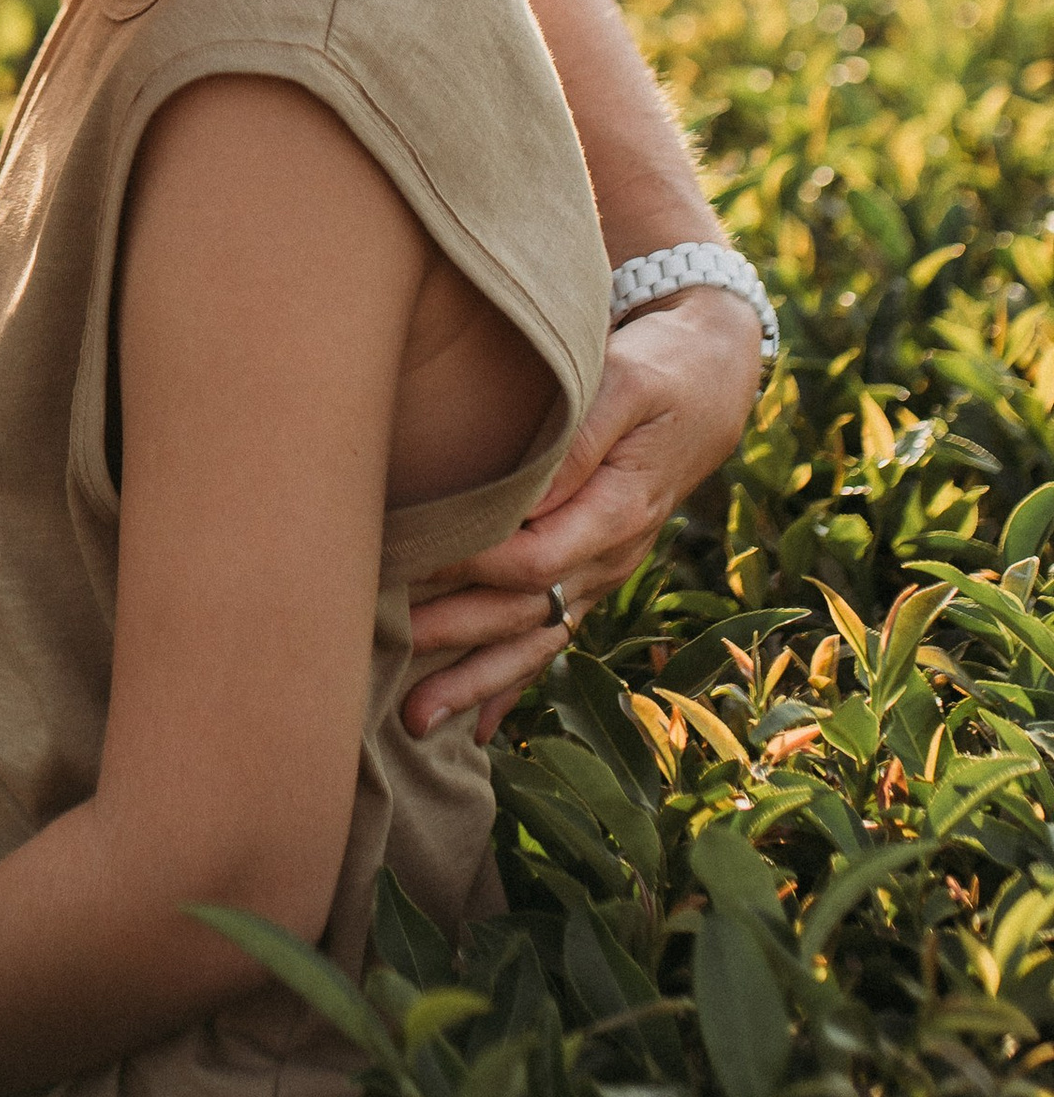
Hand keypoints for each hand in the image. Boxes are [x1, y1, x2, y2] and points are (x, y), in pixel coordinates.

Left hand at [404, 289, 763, 739]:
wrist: (710, 380)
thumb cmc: (658, 369)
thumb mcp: (625, 383)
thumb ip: (578, 438)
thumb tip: (525, 488)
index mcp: (617, 511)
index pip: (535, 558)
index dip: (472, 566)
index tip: (409, 563)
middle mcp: (610, 556)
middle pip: (526, 615)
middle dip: (456, 645)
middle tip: (387, 662)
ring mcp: (603, 571)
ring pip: (535, 640)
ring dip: (475, 683)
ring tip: (415, 722)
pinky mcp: (593, 571)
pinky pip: (551, 636)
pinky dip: (513, 682)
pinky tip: (477, 727)